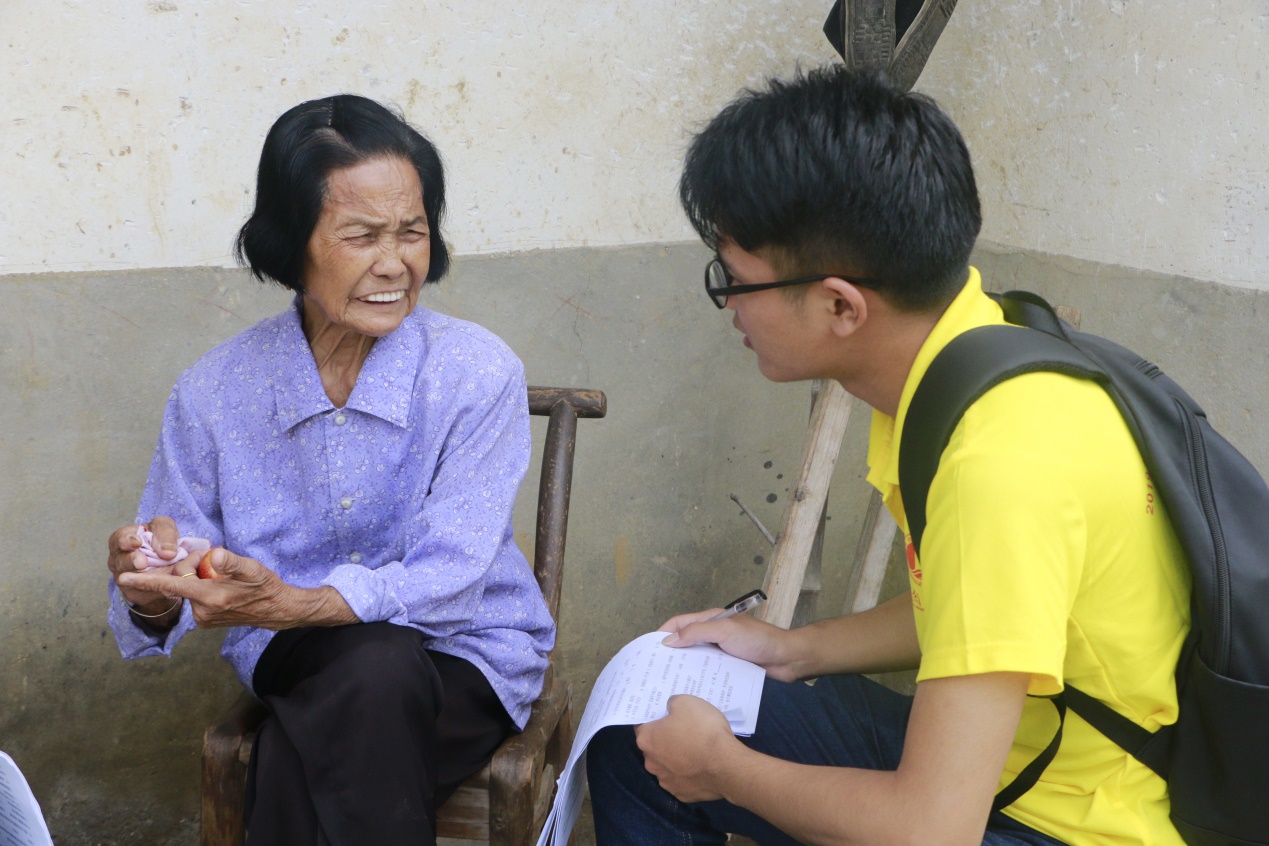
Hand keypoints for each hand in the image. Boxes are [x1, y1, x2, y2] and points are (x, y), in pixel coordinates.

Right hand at [107, 517, 193, 620]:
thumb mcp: (165, 528)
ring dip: (142, 579)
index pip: (119, 538)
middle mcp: (119, 560)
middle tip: (142, 562)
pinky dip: (153, 589)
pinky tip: (163, 586)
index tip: (137, 542)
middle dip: (131, 561)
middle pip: (121, 562)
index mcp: (123, 539)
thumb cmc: (161, 538)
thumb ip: (165, 534)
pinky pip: (142, 593)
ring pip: (129, 581)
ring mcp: (124, 578)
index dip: (126, 540)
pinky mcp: (135, 593)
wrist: (169, 561)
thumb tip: (168, 552)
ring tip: (152, 576)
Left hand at [116, 548, 355, 629]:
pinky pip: (194, 597)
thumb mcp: (253, 569)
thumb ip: (232, 562)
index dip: (147, 580)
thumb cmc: (266, 587)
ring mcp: (203, 618)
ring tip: (223, 575)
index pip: (172, 585)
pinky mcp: (205, 621)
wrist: (277, 610)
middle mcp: (202, 611)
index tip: (123, 578)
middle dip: (191, 567)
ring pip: (187, 589)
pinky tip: (220, 585)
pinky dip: (201, 587)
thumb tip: (214, 555)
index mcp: (210, 597)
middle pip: (181, 581)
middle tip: (216, 561)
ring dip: (197, 577)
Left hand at [635, 695, 743, 803]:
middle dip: (665, 739)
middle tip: (684, 731)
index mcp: (646, 739)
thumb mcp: (686, 702)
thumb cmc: (702, 730)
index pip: (642, 725)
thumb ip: (672, 704)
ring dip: (676, 759)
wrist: (726, 765)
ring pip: (667, 766)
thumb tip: (670, 710)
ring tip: (696, 750)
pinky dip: (689, 774)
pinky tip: (701, 767)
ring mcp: (666, 782)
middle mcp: (651, 763)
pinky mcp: (682, 795)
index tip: (665, 716)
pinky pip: (682, 780)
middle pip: (654, 747)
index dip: (654, 719)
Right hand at [658, 610, 800, 681]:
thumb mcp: (725, 631)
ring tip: (667, 684)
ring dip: (683, 668)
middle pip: (685, 642)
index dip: (662, 633)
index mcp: (711, 620)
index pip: (680, 623)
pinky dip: (698, 678)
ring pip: (696, 659)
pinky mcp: (729, 668)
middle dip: (670, 654)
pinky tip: (690, 691)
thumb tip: (668, 640)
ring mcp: (721, 652)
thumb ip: (697, 632)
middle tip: (654, 671)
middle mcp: (714, 635)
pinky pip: (709, 672)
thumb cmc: (757, 640)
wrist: (787, 659)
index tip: (647, 649)